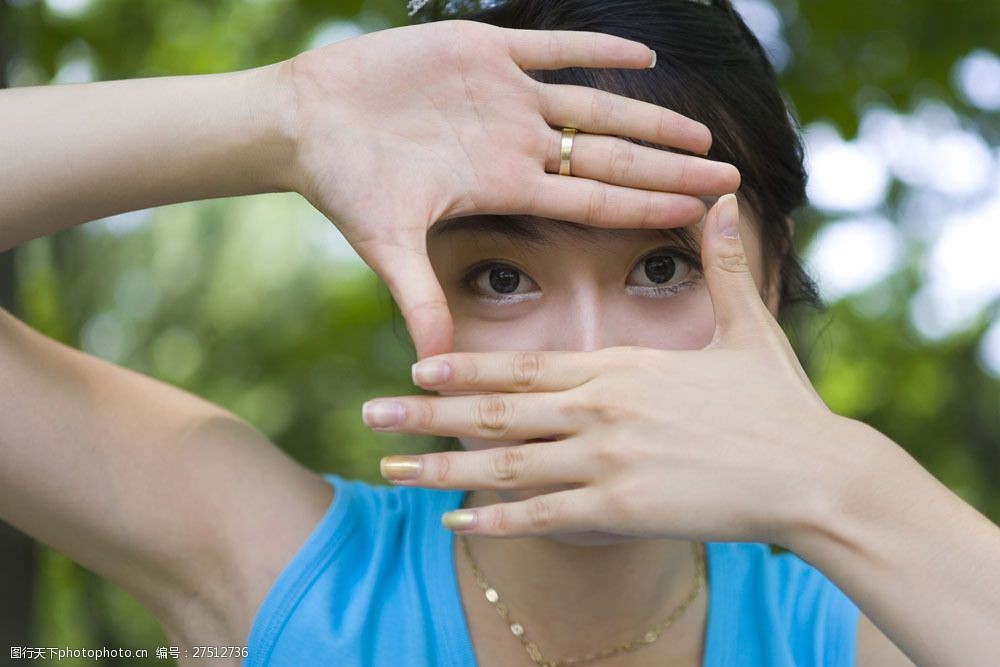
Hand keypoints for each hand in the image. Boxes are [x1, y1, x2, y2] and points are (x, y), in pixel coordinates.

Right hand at [282, 20, 739, 359]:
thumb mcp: (387, 245)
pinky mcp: (482, 50)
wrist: (308, 123)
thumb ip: (419, 298)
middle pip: (610, 156)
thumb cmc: (344, 185)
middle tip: (728, 173)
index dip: (646, 205)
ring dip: (647, 114)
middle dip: (668, 166)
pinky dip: (594, 48)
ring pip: (594, 104)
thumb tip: (433, 366)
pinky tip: (643, 57)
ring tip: (699, 129)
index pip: (592, 199)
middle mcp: (516, 143)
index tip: (699, 216)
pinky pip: (551, 45)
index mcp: (505, 186)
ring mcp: (505, 97)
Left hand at [363, 194, 849, 546]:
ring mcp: (608, 462)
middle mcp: (602, 410)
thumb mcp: (749, 326)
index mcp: (621, 368)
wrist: (818, 474)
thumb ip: (724, 264)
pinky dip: (495, 519)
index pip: (525, 366)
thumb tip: (728, 200)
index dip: (465, 368)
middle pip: (496, 414)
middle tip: (369, 417)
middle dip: (426, 417)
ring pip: (505, 466)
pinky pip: (544, 517)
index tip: (415, 369)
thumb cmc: (780, 403)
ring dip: (441, 471)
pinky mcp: (624, 510)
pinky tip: (454, 521)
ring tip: (389, 473)